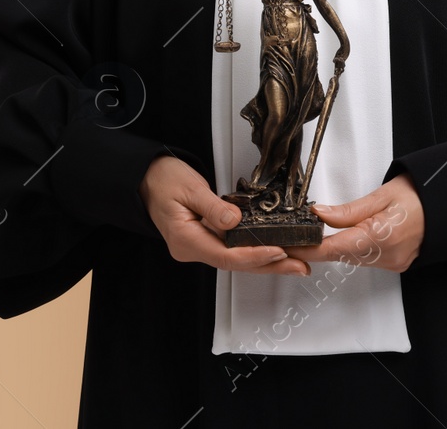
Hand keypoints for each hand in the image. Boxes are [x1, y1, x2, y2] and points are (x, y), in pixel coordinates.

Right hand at [139, 155, 310, 275]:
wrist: (147, 179)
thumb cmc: (163, 180)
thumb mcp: (189, 188)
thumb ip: (213, 206)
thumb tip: (235, 220)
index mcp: (185, 239)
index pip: (226, 255)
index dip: (254, 255)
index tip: (278, 251)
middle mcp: (192, 249)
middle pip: (236, 264)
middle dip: (269, 265)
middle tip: (299, 266)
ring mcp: (199, 246)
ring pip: (237, 260)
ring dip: (266, 261)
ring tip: (295, 263)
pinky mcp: (205, 240)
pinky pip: (233, 250)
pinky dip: (254, 250)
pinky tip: (274, 252)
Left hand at [286, 173, 422, 272]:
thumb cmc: (419, 196)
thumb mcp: (381, 196)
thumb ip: (348, 211)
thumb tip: (318, 215)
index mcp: (380, 237)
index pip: (332, 249)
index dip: (305, 248)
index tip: (286, 245)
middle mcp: (386, 256)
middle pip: (339, 255)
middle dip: (316, 245)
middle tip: (295, 232)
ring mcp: (391, 263)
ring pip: (350, 258)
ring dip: (334, 245)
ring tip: (318, 230)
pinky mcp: (394, 264)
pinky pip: (363, 258)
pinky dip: (351, 247)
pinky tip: (348, 234)